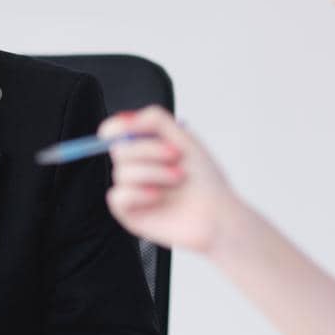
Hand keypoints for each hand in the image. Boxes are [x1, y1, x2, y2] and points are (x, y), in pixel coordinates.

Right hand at [100, 105, 244, 255]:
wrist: (218, 215)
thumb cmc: (206, 183)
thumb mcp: (185, 139)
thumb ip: (155, 120)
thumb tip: (126, 119)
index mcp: (146, 148)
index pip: (115, 131)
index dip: (117, 126)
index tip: (129, 126)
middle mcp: (137, 167)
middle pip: (118, 148)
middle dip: (149, 150)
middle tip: (175, 156)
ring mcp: (131, 190)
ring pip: (121, 172)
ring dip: (153, 173)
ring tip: (177, 180)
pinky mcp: (128, 212)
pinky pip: (117, 196)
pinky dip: (139, 194)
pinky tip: (158, 197)